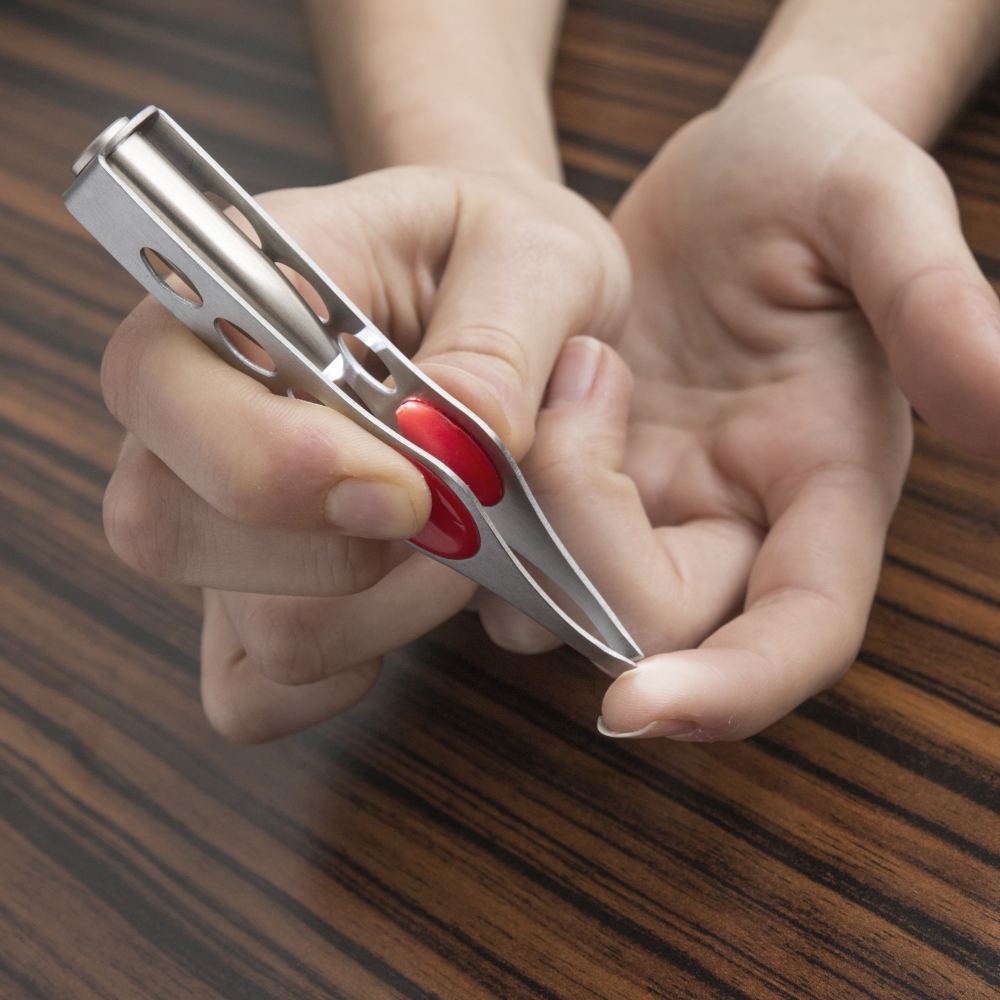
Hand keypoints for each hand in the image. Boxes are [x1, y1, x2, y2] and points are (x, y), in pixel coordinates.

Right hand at [101, 165, 628, 741]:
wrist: (523, 296)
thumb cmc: (507, 255)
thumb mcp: (535, 255)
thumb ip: (498, 341)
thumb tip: (457, 443)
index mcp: (241, 295)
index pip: (159, 386)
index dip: (274, 461)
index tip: (409, 488)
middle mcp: (208, 415)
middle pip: (166, 529)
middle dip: (335, 554)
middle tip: (454, 520)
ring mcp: (232, 518)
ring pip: (242, 628)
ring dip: (380, 616)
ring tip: (468, 555)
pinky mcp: (269, 594)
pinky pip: (254, 692)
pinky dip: (339, 678)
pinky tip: (408, 610)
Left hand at [481, 75, 999, 738]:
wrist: (720, 168)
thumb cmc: (807, 172)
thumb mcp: (873, 199)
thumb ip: (932, 297)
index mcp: (825, 481)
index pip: (798, 631)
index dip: (733, 690)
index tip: (638, 710)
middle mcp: (736, 520)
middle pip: (650, 624)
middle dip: (583, 532)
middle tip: (585, 372)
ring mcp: (650, 507)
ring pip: (565, 602)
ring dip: (523, 521)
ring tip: (545, 372)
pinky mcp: (579, 484)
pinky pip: (512, 548)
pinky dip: (483, 508)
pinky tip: (487, 417)